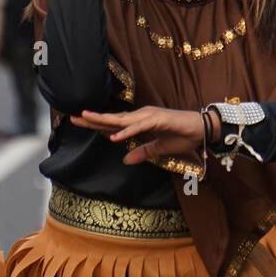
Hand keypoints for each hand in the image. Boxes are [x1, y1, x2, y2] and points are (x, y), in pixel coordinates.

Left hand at [71, 107, 208, 164]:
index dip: (96, 124)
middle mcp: (141, 116)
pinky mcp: (158, 119)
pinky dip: (126, 131)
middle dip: (92, 119)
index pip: (113, 124)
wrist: (202, 129)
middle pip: (112, 119)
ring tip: (87, 118)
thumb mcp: (159, 149)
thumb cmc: (182, 137)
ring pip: (122, 119)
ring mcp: (149, 116)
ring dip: (104, 120)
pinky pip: (139, 127)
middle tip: (72, 117)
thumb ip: (143, 153)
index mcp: (140, 122)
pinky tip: (114, 136)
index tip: (78, 122)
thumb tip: (125, 160)